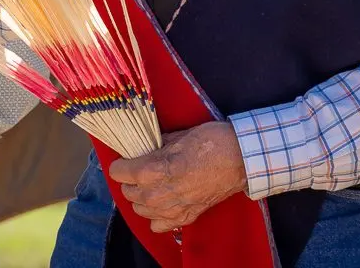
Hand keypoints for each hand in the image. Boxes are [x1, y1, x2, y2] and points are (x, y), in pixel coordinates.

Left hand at [108, 122, 246, 232]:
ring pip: (141, 210)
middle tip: (136, 168)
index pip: (122, 173)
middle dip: (128, 180)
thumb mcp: (179, 135)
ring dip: (140, 197)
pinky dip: (155, 216)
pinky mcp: (187, 216)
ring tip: (147, 185)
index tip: (122, 160)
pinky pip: (159, 225)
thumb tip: (142, 147)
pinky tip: (161, 202)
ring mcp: (175, 208)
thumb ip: (157, 145)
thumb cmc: (211, 141)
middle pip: (129, 193)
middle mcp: (162, 193)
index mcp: (158, 169)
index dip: (119, 165)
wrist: (240, 159)